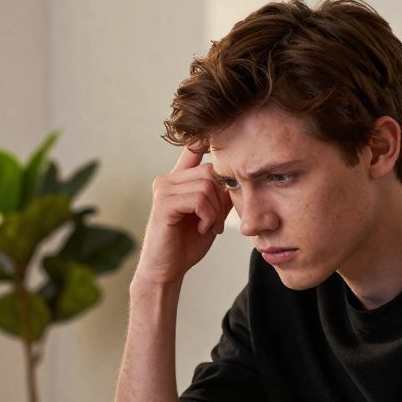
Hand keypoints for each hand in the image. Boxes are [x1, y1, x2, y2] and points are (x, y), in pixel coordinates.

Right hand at [133, 146, 233, 285]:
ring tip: (210, 228)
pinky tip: (203, 229)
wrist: (167, 270)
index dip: (205, 138)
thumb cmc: (187, 244)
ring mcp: (163, 190)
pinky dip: (208, 216)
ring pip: (206, 186)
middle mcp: (167, 180)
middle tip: (217, 223)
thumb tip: (238, 177)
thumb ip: (220, 196)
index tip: (218, 131)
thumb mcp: (210, 215)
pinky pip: (198, 200)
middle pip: (209, 171)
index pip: (192, 149)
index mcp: (177, 180)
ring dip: (215, 211)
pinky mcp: (163, 204)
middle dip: (221, 199)